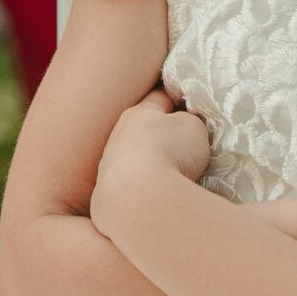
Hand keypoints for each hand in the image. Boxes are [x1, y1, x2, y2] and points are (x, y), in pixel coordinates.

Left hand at [90, 87, 210, 238]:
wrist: (139, 197)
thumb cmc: (170, 153)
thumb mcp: (192, 128)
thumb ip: (188, 123)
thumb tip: (182, 129)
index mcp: (139, 114)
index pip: (158, 98)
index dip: (173, 99)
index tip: (183, 104)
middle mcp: (118, 136)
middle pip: (140, 129)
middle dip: (156, 134)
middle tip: (178, 144)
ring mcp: (107, 166)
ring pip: (129, 158)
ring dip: (144, 163)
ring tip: (166, 175)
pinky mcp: (104, 194)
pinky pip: (125, 186)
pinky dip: (138, 187)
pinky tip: (149, 196)